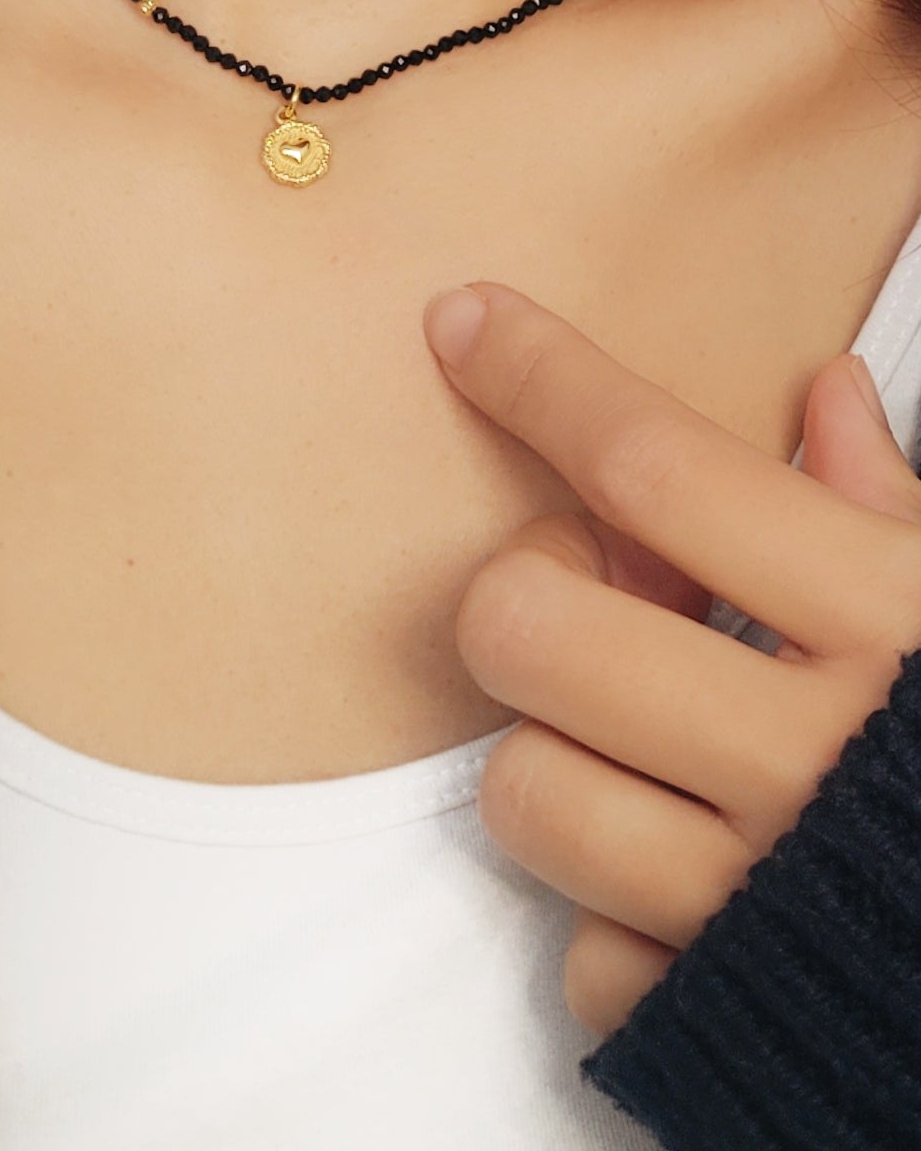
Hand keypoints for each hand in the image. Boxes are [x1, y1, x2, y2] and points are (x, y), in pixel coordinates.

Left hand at [421, 278, 920, 1038]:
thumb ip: (893, 516)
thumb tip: (821, 393)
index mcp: (888, 636)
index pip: (663, 470)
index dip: (545, 380)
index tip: (467, 323)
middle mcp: (808, 764)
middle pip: (531, 623)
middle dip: (535, 592)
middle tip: (602, 595)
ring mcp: (749, 905)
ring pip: (523, 786)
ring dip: (566, 758)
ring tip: (650, 753)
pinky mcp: (708, 1021)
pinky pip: (576, 949)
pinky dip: (614, 916)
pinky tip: (692, 880)